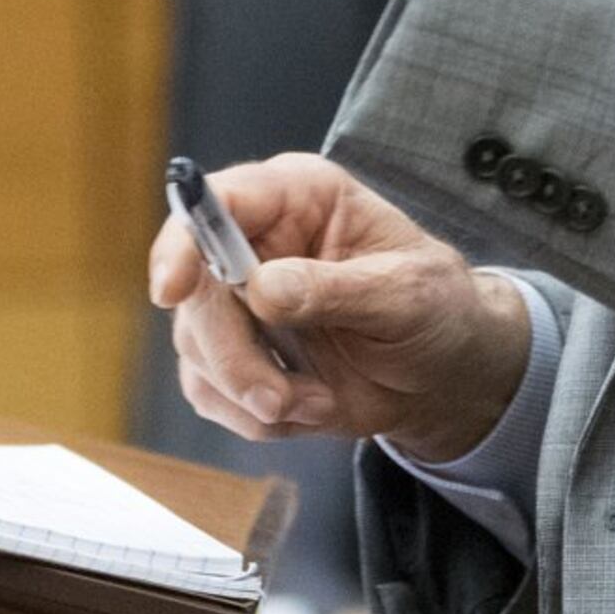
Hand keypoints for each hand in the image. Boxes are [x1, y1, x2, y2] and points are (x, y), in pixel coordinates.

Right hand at [149, 154, 533, 462]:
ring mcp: (237, 299)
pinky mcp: (232, 352)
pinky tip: (309, 405)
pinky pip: (208, 391)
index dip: (184, 240)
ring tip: (319, 399)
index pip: (219, 200)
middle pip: (193, 288)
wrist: (441, 372)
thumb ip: (338, 289)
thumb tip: (263, 288)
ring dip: (253, 391)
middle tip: (279, 397)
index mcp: (299, 197)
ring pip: (194, 346)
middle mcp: (256, 240)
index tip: (173, 289)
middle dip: (232, 354)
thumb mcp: (407, 294)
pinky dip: (256, 416)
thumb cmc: (434, 309)